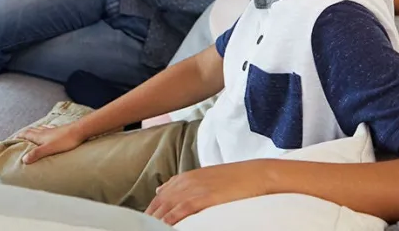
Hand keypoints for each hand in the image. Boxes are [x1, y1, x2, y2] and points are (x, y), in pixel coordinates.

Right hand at [17, 123, 85, 164]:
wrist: (79, 131)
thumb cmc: (65, 140)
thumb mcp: (49, 149)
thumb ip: (36, 154)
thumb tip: (24, 160)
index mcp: (40, 136)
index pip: (26, 134)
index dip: (18, 136)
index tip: (12, 139)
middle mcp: (44, 132)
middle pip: (31, 130)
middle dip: (24, 133)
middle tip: (19, 136)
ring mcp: (52, 130)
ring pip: (39, 129)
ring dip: (33, 131)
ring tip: (30, 132)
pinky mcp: (59, 130)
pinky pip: (48, 129)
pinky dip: (44, 129)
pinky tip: (47, 129)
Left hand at [146, 162, 269, 224]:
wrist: (255, 174)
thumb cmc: (233, 179)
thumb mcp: (202, 178)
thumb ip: (180, 185)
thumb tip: (160, 191)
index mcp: (183, 179)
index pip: (158, 198)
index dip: (150, 212)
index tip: (143, 223)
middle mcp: (185, 183)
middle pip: (159, 204)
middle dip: (150, 218)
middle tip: (142, 228)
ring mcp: (194, 190)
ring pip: (167, 208)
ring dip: (157, 221)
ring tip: (150, 229)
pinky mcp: (204, 197)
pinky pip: (182, 210)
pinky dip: (171, 220)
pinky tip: (165, 226)